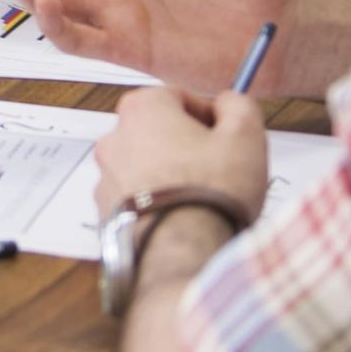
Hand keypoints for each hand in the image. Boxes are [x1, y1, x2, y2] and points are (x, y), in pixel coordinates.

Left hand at [93, 87, 268, 220]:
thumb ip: (238, 106)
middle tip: (219, 169)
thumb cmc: (211, 192)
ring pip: (146, 167)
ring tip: (201, 199)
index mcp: (142, 109)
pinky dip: (155, 204)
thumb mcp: (245, 136)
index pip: (178, 97)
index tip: (226, 136)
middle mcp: (114, 139)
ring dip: (170, 176)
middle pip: (159, 132)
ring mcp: (105, 177)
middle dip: (188, 147)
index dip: (208, 115)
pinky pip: (135, 199)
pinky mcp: (105, 212)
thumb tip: (229, 102)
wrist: (182, 254)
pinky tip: (181, 219)